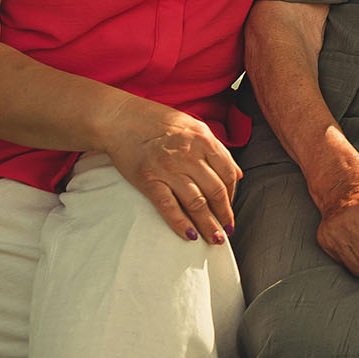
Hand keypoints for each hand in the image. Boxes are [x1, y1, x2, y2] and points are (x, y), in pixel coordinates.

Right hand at [101, 94, 242, 243]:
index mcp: (204, 139)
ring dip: (208, 225)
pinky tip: (190, 236)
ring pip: (197, 203)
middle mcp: (189, 154)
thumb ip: (216, 149)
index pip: (228, 173)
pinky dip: (181, 224)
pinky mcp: (148, 180)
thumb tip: (238, 174)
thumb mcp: (194, 126)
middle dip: (224, 215)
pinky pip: (169, 207)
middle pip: (215, 191)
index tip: (229, 208)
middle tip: (228, 231)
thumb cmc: (158, 122)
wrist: (120, 119)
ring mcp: (169, 168)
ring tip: (215, 239)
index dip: (232, 195)